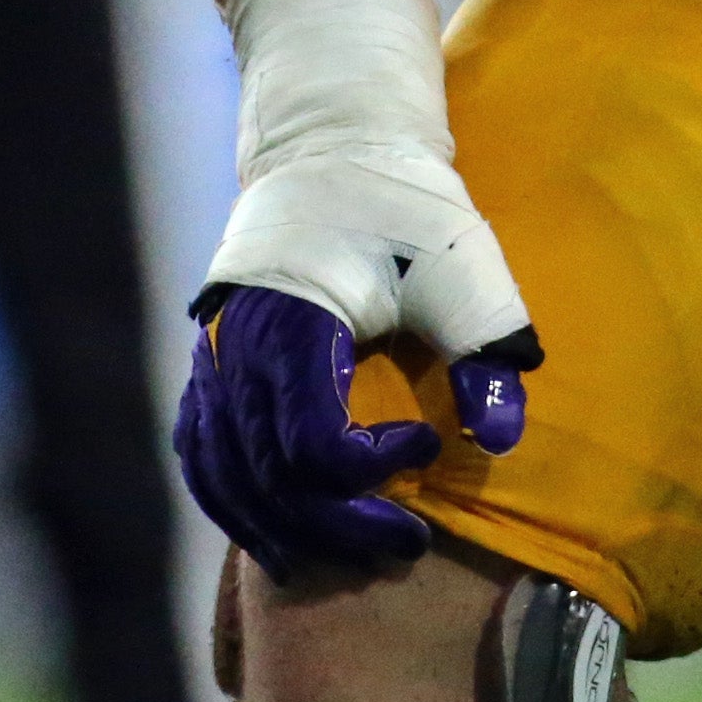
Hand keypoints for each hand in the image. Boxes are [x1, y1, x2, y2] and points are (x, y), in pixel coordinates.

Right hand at [175, 0, 540, 577]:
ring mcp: (213, 359)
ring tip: (346, 556)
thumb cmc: (404, 207)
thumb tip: (499, 436)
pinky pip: (202, 456)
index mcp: (293, 322)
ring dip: (280, 531)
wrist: (334, 145)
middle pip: (264, 476)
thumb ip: (483, 351)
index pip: (307, 440)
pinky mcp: (210, 366)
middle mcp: (236, 348)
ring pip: (222, 477)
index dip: (366, 468)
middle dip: (334, 525)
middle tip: (405, 541)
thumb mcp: (463, 268)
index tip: (427, 440)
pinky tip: (281, 533)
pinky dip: (235, 504)